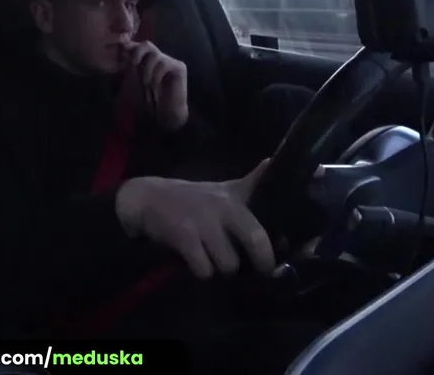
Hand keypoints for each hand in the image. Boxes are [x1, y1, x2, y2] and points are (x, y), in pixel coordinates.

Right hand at [115, 160, 274, 278]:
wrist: (148, 198)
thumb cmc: (193, 198)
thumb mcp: (224, 189)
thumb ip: (251, 182)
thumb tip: (275, 162)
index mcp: (236, 199)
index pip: (266, 219)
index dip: (277, 243)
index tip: (285, 257)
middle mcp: (223, 208)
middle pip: (256, 241)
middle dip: (261, 263)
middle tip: (259, 272)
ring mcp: (203, 222)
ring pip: (229, 263)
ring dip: (223, 270)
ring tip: (216, 262)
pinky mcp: (184, 236)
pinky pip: (204, 269)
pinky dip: (202, 272)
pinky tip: (196, 263)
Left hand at [121, 40, 187, 130]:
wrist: (163, 114)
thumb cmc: (146, 100)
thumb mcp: (133, 81)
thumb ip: (129, 65)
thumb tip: (123, 49)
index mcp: (146, 60)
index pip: (137, 46)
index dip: (129, 49)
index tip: (123, 59)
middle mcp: (158, 58)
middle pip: (146, 44)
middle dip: (137, 54)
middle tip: (133, 65)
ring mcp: (170, 61)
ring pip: (154, 55)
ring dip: (146, 71)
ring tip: (146, 85)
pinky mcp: (179, 67)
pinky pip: (163, 64)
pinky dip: (156, 76)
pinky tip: (155, 86)